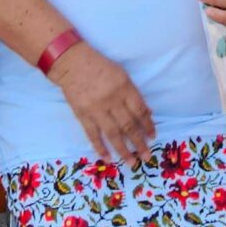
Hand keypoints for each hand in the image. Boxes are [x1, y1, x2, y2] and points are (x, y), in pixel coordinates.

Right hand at [49, 41, 154, 162]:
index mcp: (124, 88)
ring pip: (113, 134)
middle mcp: (112, 100)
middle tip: (147, 156)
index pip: (140, 111)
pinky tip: (107, 158)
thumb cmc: (100, 67)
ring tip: (132, 162)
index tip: (153, 136)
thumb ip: (133, 94)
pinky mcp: (82, 115)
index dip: (148, 125)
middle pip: (129, 125)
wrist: (72, 64)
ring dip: (123, 150)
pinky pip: (93, 134)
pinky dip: (100, 147)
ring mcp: (96, 109)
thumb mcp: (122, 75)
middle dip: (139, 142)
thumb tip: (147, 113)